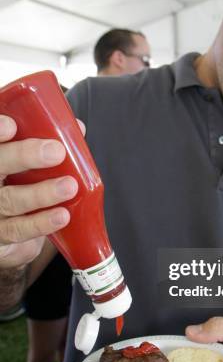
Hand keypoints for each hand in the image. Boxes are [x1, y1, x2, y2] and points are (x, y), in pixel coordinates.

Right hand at [0, 115, 79, 268]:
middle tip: (55, 152)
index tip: (12, 125)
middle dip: (22, 156)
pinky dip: (40, 222)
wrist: (11, 230)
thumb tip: (76, 128)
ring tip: (68, 186)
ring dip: (40, 193)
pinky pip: (17, 229)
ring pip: (9, 199)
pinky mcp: (0, 235)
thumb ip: (46, 144)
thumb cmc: (19, 187)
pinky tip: (61, 215)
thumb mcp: (28, 164)